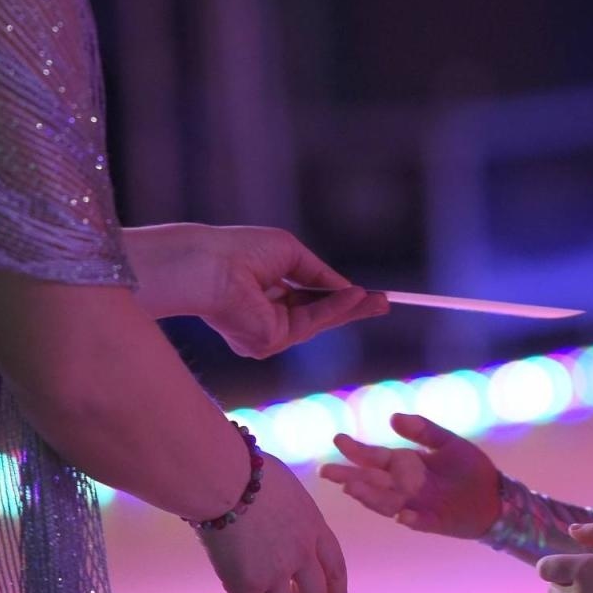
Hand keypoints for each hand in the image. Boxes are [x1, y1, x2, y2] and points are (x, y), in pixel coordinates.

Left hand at [123, 224, 387, 357]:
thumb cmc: (239, 250)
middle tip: (384, 304)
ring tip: (376, 300)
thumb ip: (317, 273)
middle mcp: (264, 319)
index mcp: (264, 294)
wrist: (208, 264)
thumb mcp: (289, 253)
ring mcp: (265, 335)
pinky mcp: (266, 342)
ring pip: (317, 322)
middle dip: (351, 310)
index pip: (306, 300)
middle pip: (317, 317)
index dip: (336, 297)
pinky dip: (333, 309)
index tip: (366, 294)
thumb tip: (346, 286)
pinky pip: (310, 324)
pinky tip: (353, 296)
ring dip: (348, 309)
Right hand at [197, 454, 346, 592]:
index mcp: (313, 525)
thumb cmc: (244, 466)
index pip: (335, 566)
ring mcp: (277, 570)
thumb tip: (266, 504)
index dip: (337, 592)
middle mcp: (302, 552)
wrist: (224, 475)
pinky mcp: (249, 584)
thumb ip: (283, 504)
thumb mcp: (280, 482)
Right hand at [318, 413, 500, 537]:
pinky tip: (403, 515)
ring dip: (370, 498)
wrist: (495, 496)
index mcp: (406, 465)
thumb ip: (423, 430)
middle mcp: (405, 487)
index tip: (338, 439)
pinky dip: (411, 519)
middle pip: (372, 482)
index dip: (357, 450)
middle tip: (327, 471)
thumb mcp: (448, 442)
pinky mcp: (433, 522)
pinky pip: (419, 521)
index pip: (375, 458)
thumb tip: (392, 416)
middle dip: (349, 476)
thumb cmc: (470, 467)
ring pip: (387, 502)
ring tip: (351, 488)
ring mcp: (416, 505)